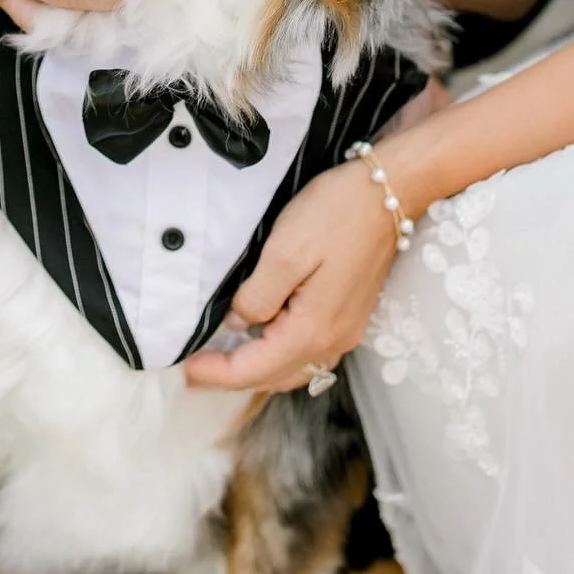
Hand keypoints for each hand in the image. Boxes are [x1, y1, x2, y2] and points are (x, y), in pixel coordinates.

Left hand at [183, 159, 400, 393]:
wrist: (387, 194)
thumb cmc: (336, 215)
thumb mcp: (283, 252)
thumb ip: (256, 296)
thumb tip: (239, 323)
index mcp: (312, 329)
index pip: (253, 369)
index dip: (216, 374)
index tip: (186, 371)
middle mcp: (332, 340)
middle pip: (273, 378)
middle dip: (232, 379)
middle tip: (195, 370)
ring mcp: (344, 330)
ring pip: (292, 370)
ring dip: (256, 371)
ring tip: (221, 360)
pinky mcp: (348, 316)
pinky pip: (309, 353)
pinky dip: (279, 356)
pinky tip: (262, 340)